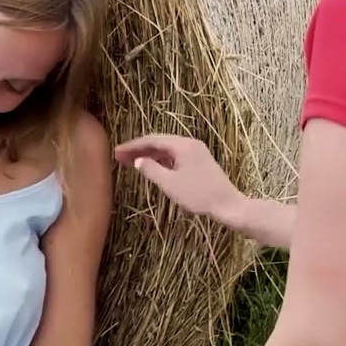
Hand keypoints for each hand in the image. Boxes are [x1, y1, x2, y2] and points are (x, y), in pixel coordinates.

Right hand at [113, 134, 242, 218]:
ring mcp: (197, 153)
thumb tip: (138, 161)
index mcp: (182, 145)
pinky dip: (162, 162)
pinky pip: (176, 157)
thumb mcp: (170, 184)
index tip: (117, 152)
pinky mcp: (200, 163)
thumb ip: (152, 170)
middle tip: (121, 157)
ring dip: (150, 156)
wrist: (228, 205)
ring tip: (133, 164)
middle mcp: (190, 144)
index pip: (152, 140)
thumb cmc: (198, 195)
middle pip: (159, 143)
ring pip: (168, 150)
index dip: (133, 146)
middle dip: (139, 150)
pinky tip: (154, 169)